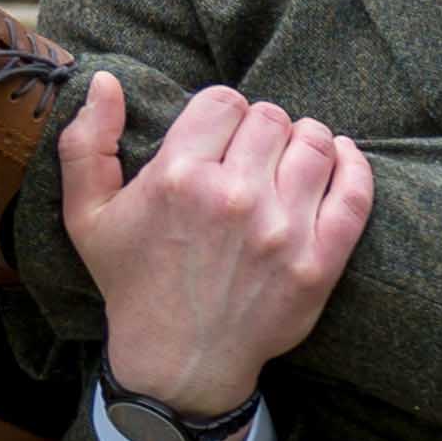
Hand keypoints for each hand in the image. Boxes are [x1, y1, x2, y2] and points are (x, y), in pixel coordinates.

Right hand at [62, 76, 362, 416]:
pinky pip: (354, 194)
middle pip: (271, 119)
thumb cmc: (132, 283)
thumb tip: (105, 80)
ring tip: (294, 156)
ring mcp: (282, 231)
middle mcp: (234, 198)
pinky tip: (342, 157)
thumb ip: (86, 142)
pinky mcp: (320, 262)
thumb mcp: (87, 214)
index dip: (224, 111)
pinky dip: (354, 165)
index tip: (223, 133)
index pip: (223, 101)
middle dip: (263, 127)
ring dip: (307, 140)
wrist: (178, 360)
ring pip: (315, 145)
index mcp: (179, 177)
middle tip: (256, 151)